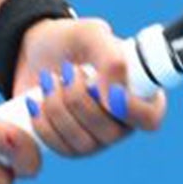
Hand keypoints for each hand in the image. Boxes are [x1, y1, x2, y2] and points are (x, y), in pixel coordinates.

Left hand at [12, 16, 168, 156]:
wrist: (32, 50)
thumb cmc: (69, 40)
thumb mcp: (91, 34)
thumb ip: (111, 59)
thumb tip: (114, 98)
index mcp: (139, 92)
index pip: (150, 118)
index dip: (131, 110)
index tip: (108, 90)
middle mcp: (123, 121)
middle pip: (111, 133)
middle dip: (79, 100)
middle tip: (68, 70)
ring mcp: (97, 138)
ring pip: (84, 144)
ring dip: (59, 108)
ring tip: (49, 79)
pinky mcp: (71, 146)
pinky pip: (61, 149)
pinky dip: (44, 123)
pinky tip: (37, 101)